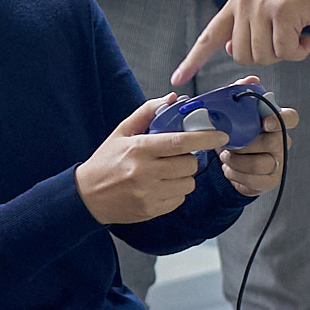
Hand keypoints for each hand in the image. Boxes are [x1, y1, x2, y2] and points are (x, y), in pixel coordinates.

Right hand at [74, 98, 222, 224]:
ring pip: (188, 183)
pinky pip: (179, 199)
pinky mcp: (151, 210)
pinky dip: (175, 192)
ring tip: (166, 172)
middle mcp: (144, 172)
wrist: (87, 197)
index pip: (179, 142)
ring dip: (184, 176)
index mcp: (138, 149)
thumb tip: (172, 99)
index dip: (204, 138)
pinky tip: (159, 187)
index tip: (221, 136)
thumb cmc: (106, 161)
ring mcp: (148, 193)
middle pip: (189, 164)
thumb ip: (147, 113)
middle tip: (176, 156)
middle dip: (188, 158)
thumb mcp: (121, 132)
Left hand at [175, 0, 309, 85]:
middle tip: (286, 38)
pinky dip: (299, 51)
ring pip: (263, 57)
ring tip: (297, 34)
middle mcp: (245, 2)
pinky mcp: (282, 13)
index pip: (209, 36)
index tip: (177, 77)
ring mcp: (262, 6)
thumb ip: (248, 29)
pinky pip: (285, 53)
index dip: (193, 59)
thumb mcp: (268, 9)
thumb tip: (234, 50)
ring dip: (285, 53)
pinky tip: (307, 36)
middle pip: (243, 56)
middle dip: (267, 56)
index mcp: (237, 1)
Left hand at [216, 91, 297, 198]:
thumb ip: (240, 93)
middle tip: (227, 144)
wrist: (227, 161)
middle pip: (272, 143)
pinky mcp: (270, 180)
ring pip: (261, 163)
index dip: (281, 119)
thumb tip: (251, 79)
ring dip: (237, 160)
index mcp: (275, 122)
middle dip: (245, 144)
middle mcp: (282, 142)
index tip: (265, 123)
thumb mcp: (232, 113)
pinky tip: (228, 169)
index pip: (291, 117)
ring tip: (224, 156)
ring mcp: (278, 162)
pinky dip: (236, 174)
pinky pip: (254, 180)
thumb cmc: (234, 133)